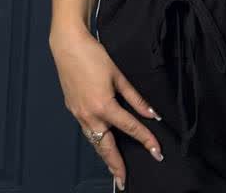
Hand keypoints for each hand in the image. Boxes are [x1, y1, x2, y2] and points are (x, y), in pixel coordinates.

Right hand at [50, 24, 162, 187]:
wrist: (68, 46)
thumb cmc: (93, 56)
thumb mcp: (118, 75)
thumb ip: (135, 97)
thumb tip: (151, 113)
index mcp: (104, 106)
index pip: (130, 128)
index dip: (146, 140)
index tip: (157, 151)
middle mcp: (90, 115)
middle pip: (106, 147)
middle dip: (116, 166)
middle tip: (124, 181)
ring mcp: (79, 114)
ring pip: (94, 142)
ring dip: (104, 157)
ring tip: (114, 169)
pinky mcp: (73, 110)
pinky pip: (86, 131)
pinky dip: (95, 141)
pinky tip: (100, 143)